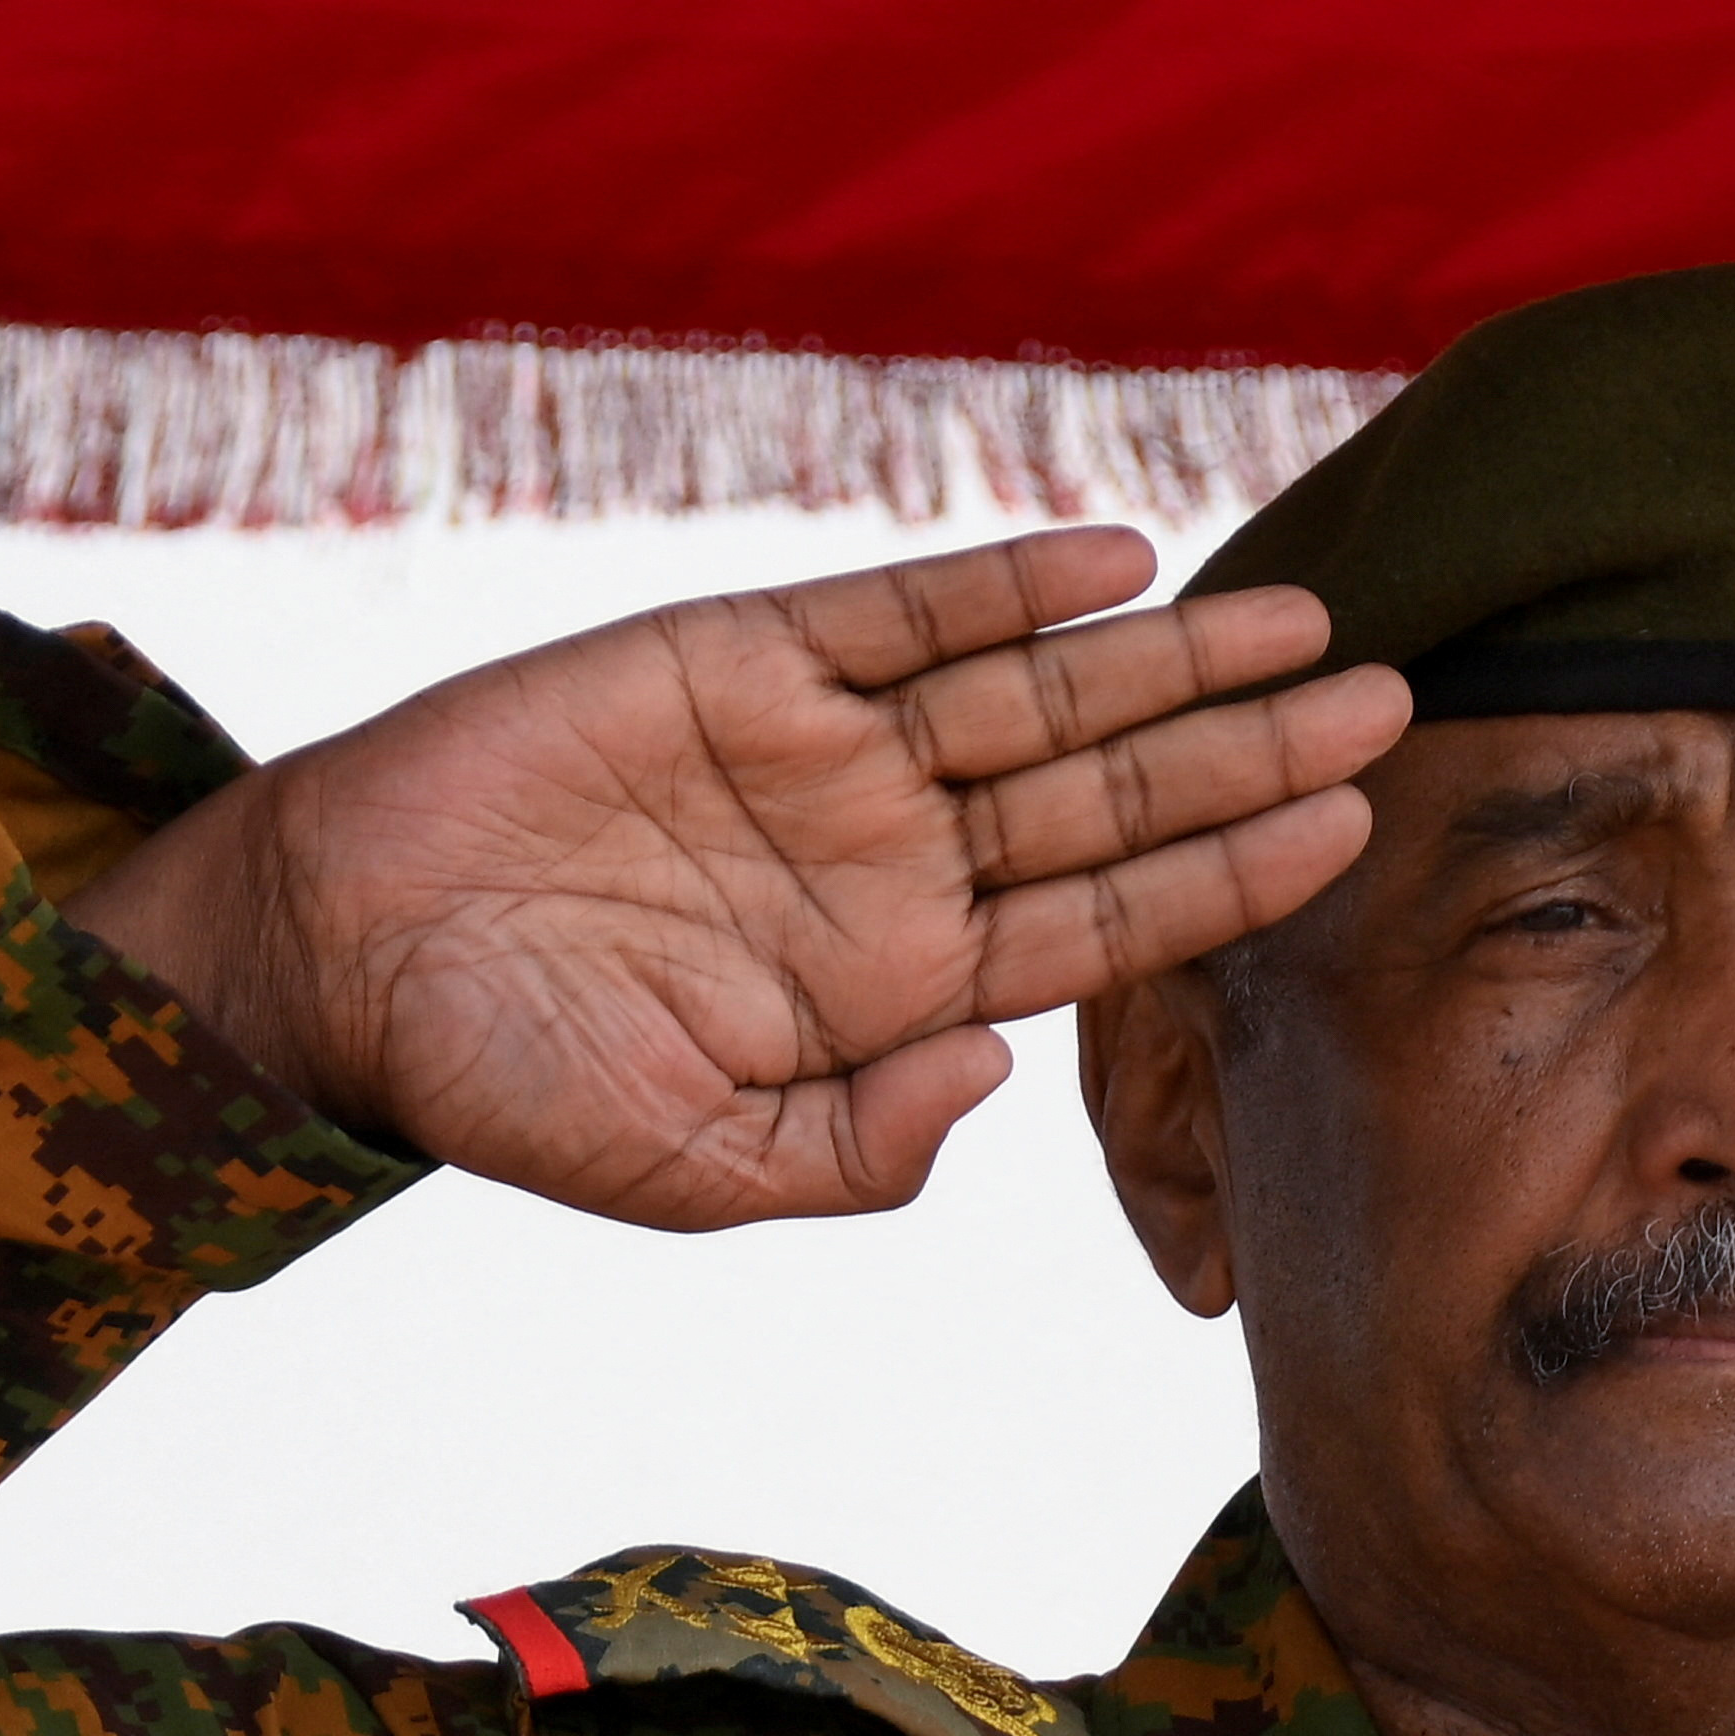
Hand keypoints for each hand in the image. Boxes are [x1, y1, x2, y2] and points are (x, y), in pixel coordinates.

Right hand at [75, 529, 1409, 1229]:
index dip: (1232, 873)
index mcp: (896, 985)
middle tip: (1397, 699)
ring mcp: (821, 754)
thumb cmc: (506, 1085)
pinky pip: (896, 613)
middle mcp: (886, 860)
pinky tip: (1115, 565)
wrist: (337, 963)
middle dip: (1250, 750)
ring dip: (1169, 662)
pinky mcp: (736, 661)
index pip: (1107, 922)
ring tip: (1305, 622)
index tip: (1354, 827)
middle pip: (1109, 798)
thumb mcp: (696, 1171)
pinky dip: (1001, 586)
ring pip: (1035, 697)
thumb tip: (995, 1070)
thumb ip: (856, 1151)